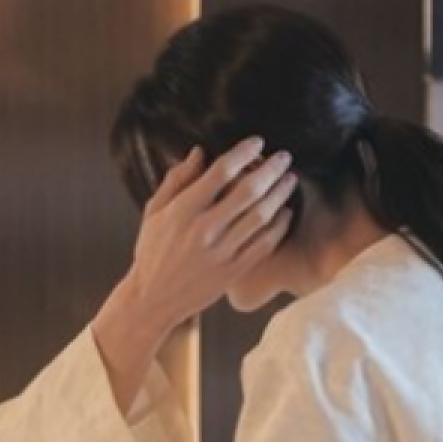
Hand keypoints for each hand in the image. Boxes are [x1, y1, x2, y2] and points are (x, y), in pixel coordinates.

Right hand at [93, 136, 295, 412]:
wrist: (153, 298)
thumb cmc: (153, 251)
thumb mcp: (154, 212)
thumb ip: (176, 181)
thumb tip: (199, 152)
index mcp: (182, 211)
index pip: (220, 173)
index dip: (242, 153)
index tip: (257, 142)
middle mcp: (204, 230)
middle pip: (248, 191)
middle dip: (270, 169)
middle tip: (284, 157)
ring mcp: (221, 253)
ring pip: (261, 216)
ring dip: (280, 194)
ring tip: (289, 180)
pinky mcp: (233, 272)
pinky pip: (264, 245)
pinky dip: (279, 226)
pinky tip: (285, 213)